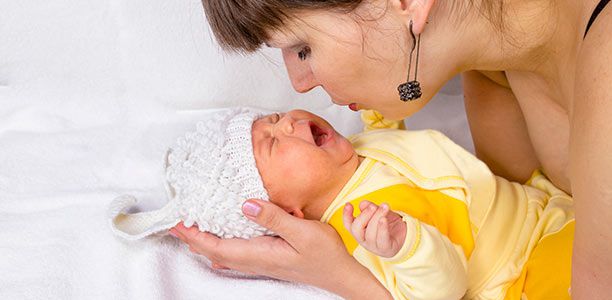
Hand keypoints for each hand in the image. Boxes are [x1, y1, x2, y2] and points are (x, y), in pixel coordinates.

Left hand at [170, 199, 391, 299]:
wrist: (341, 273)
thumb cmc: (325, 254)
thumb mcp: (302, 231)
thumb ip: (273, 217)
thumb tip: (245, 204)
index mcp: (259, 253)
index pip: (216, 246)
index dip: (193, 235)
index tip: (176, 222)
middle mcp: (255, 260)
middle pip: (214, 252)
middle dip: (192, 238)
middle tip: (175, 222)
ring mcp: (261, 261)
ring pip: (223, 254)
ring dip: (204, 242)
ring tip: (190, 228)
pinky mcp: (268, 258)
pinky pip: (234, 253)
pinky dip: (220, 245)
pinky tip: (219, 241)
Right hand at [342, 201, 406, 257]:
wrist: (405, 235)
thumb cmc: (389, 224)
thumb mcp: (379, 212)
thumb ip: (371, 208)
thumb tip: (363, 204)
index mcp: (359, 231)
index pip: (348, 225)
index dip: (346, 215)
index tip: (349, 204)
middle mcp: (364, 240)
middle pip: (356, 229)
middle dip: (364, 215)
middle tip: (373, 206)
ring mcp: (374, 246)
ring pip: (370, 233)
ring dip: (377, 217)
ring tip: (385, 207)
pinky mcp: (386, 249)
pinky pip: (382, 239)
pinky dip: (382, 228)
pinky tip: (384, 219)